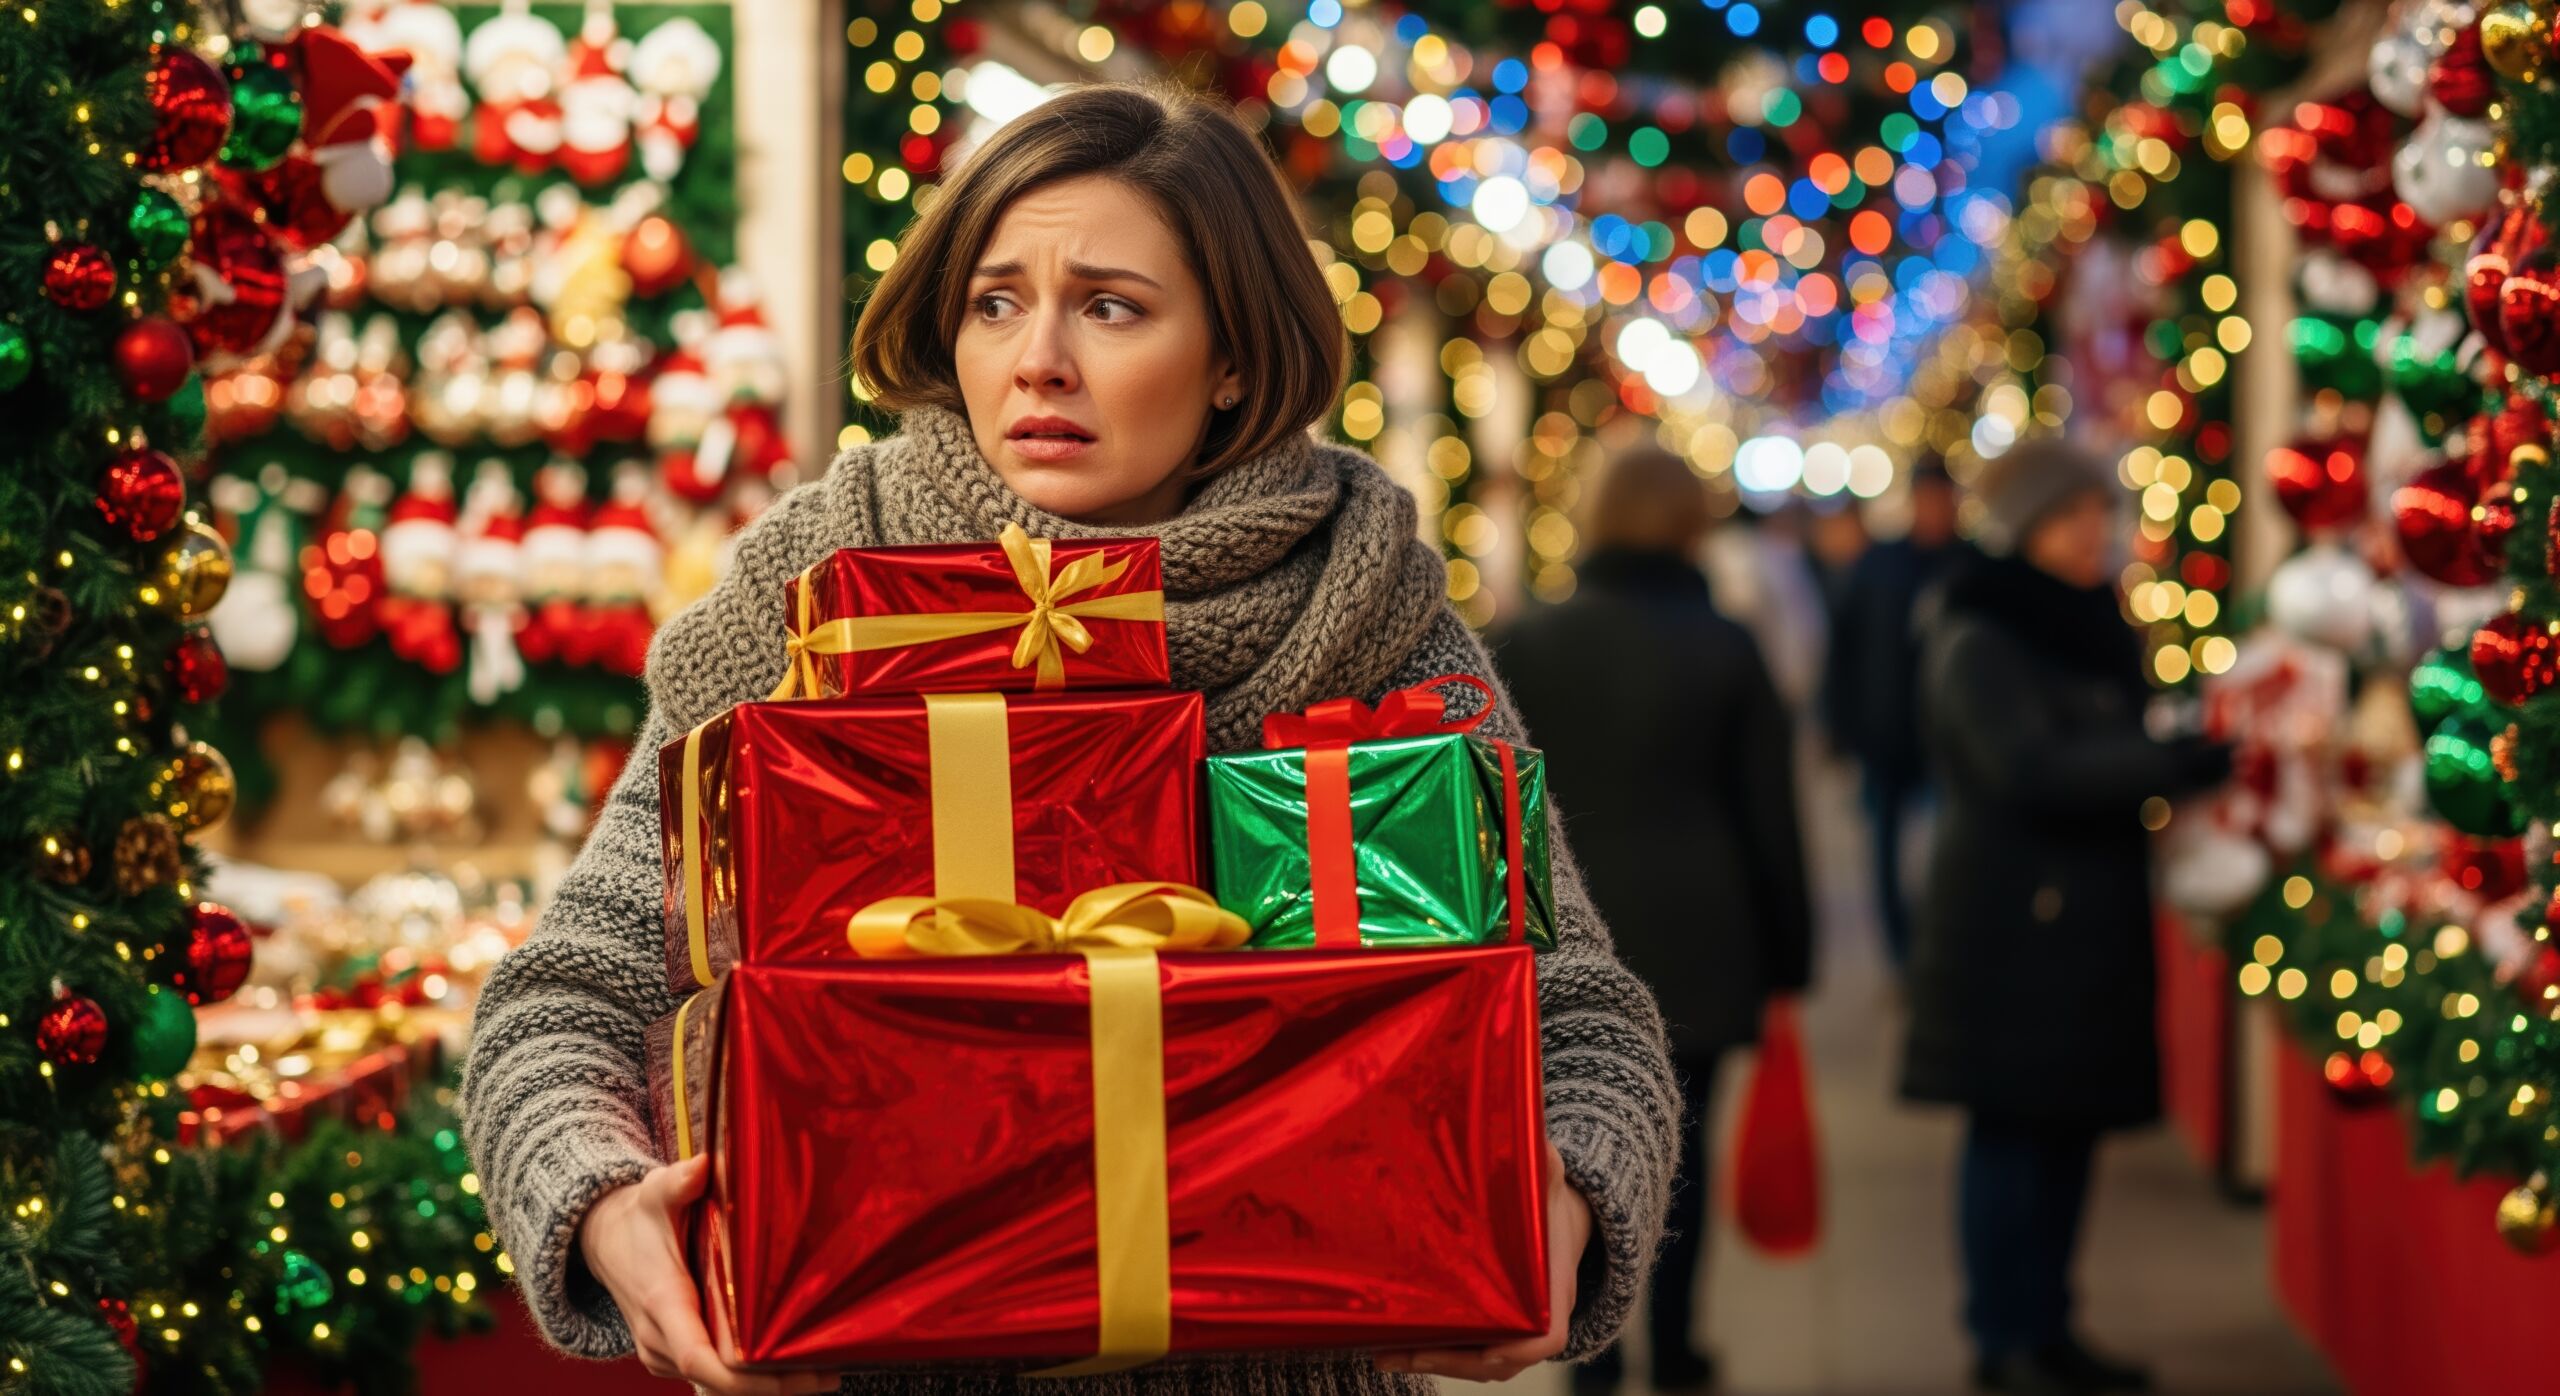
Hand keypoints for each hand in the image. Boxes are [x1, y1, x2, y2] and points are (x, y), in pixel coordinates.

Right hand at [578, 1155, 838, 1394]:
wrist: (605, 1242)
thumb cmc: (639, 1218)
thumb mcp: (655, 1193)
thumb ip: (678, 1182)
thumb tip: (703, 1167)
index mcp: (662, 1301)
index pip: (695, 1355)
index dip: (737, 1375)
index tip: (780, 1374)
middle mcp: (659, 1337)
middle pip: (716, 1380)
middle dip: (770, 1385)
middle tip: (826, 1377)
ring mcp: (663, 1353)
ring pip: (716, 1384)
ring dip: (766, 1386)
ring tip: (822, 1375)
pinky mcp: (674, 1356)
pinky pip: (712, 1378)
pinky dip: (750, 1379)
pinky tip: (794, 1370)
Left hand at [1372, 1139, 1591, 1382]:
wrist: (1560, 1223)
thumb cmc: (1551, 1203)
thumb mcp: (1549, 1179)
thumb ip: (1541, 1164)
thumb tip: (1533, 1137)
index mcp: (1555, 1292)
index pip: (1545, 1337)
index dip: (1518, 1349)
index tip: (1488, 1350)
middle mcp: (1537, 1323)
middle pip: (1497, 1362)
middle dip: (1450, 1362)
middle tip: (1401, 1353)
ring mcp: (1515, 1334)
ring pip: (1477, 1365)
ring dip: (1433, 1363)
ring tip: (1385, 1356)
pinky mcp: (1494, 1334)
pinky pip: (1466, 1356)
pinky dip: (1434, 1356)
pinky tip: (1393, 1349)